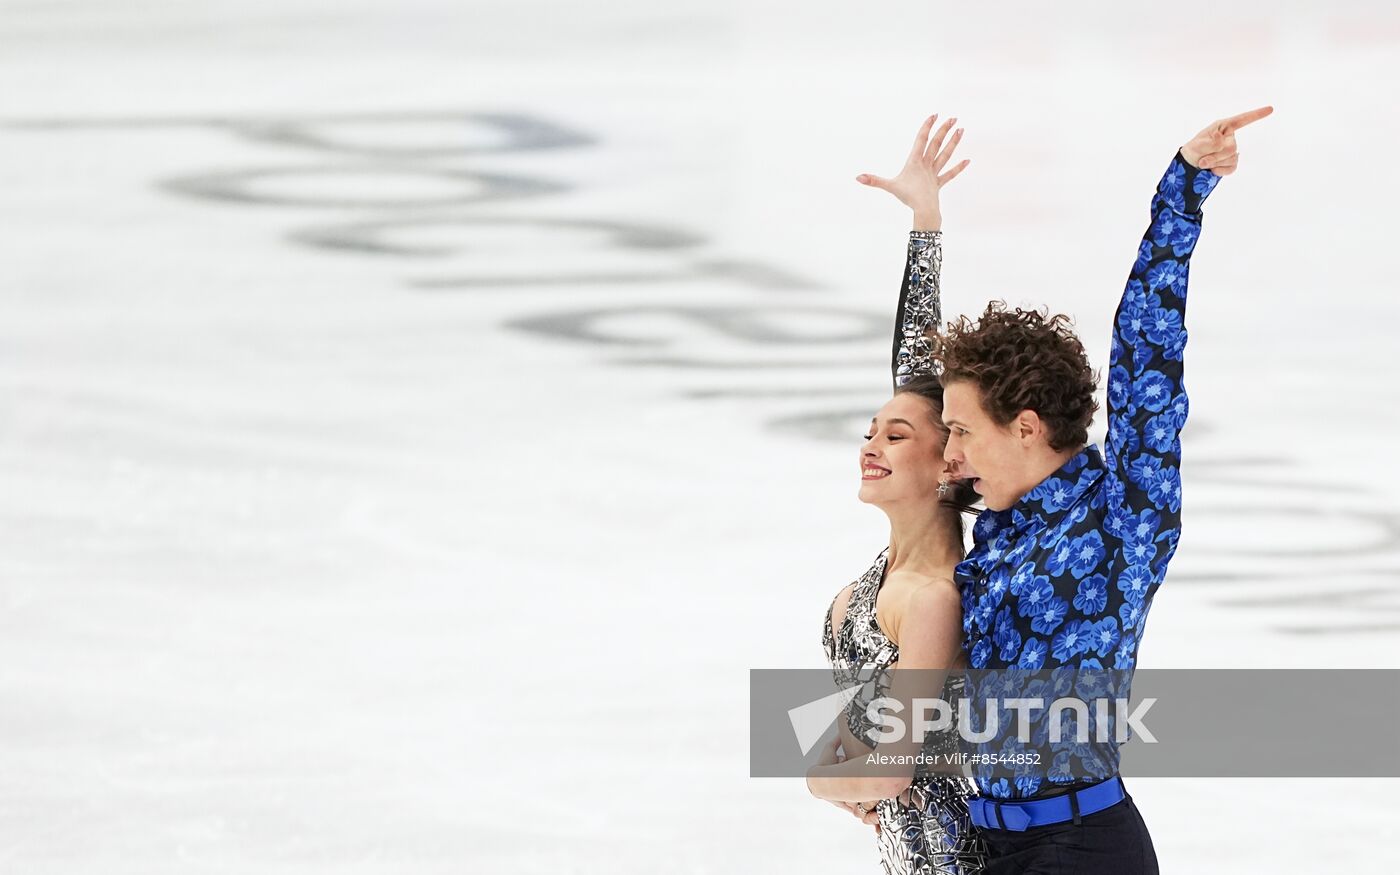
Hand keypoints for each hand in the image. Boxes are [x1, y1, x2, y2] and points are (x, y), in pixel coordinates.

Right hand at [856, 114, 969, 230]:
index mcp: (915, 162)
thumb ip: (874, 181)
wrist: (924, 210)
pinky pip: (950, 174)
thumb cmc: (907, 198)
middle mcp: (926, 165)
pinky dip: (958, 168)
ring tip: (961, 130)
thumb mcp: (890, 187)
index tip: (934, 115)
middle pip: (936, 144)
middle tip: (952, 118)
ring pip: (945, 155)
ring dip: (953, 143)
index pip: (922, 140)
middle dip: (943, 130)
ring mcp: (934, 174)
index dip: (927, 127)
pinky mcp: (938, 183)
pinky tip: (968, 161)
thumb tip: (858, 177)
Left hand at [1180, 106, 1272, 174]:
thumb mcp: (1197, 144)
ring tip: (1203, 163)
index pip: (1242, 120)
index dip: (1256, 115)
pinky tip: (1212, 170)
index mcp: (1223, 127)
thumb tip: (1220, 138)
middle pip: (1231, 147)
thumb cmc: (1193, 150)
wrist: (1189, 165)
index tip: (1270, 109)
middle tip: (1202, 160)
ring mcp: (1232, 150)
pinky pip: (1232, 167)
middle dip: (1215, 156)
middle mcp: (1230, 137)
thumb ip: (1210, 142)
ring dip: (1214, 163)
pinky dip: (1220, 170)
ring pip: (1231, 158)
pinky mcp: (1232, 163)